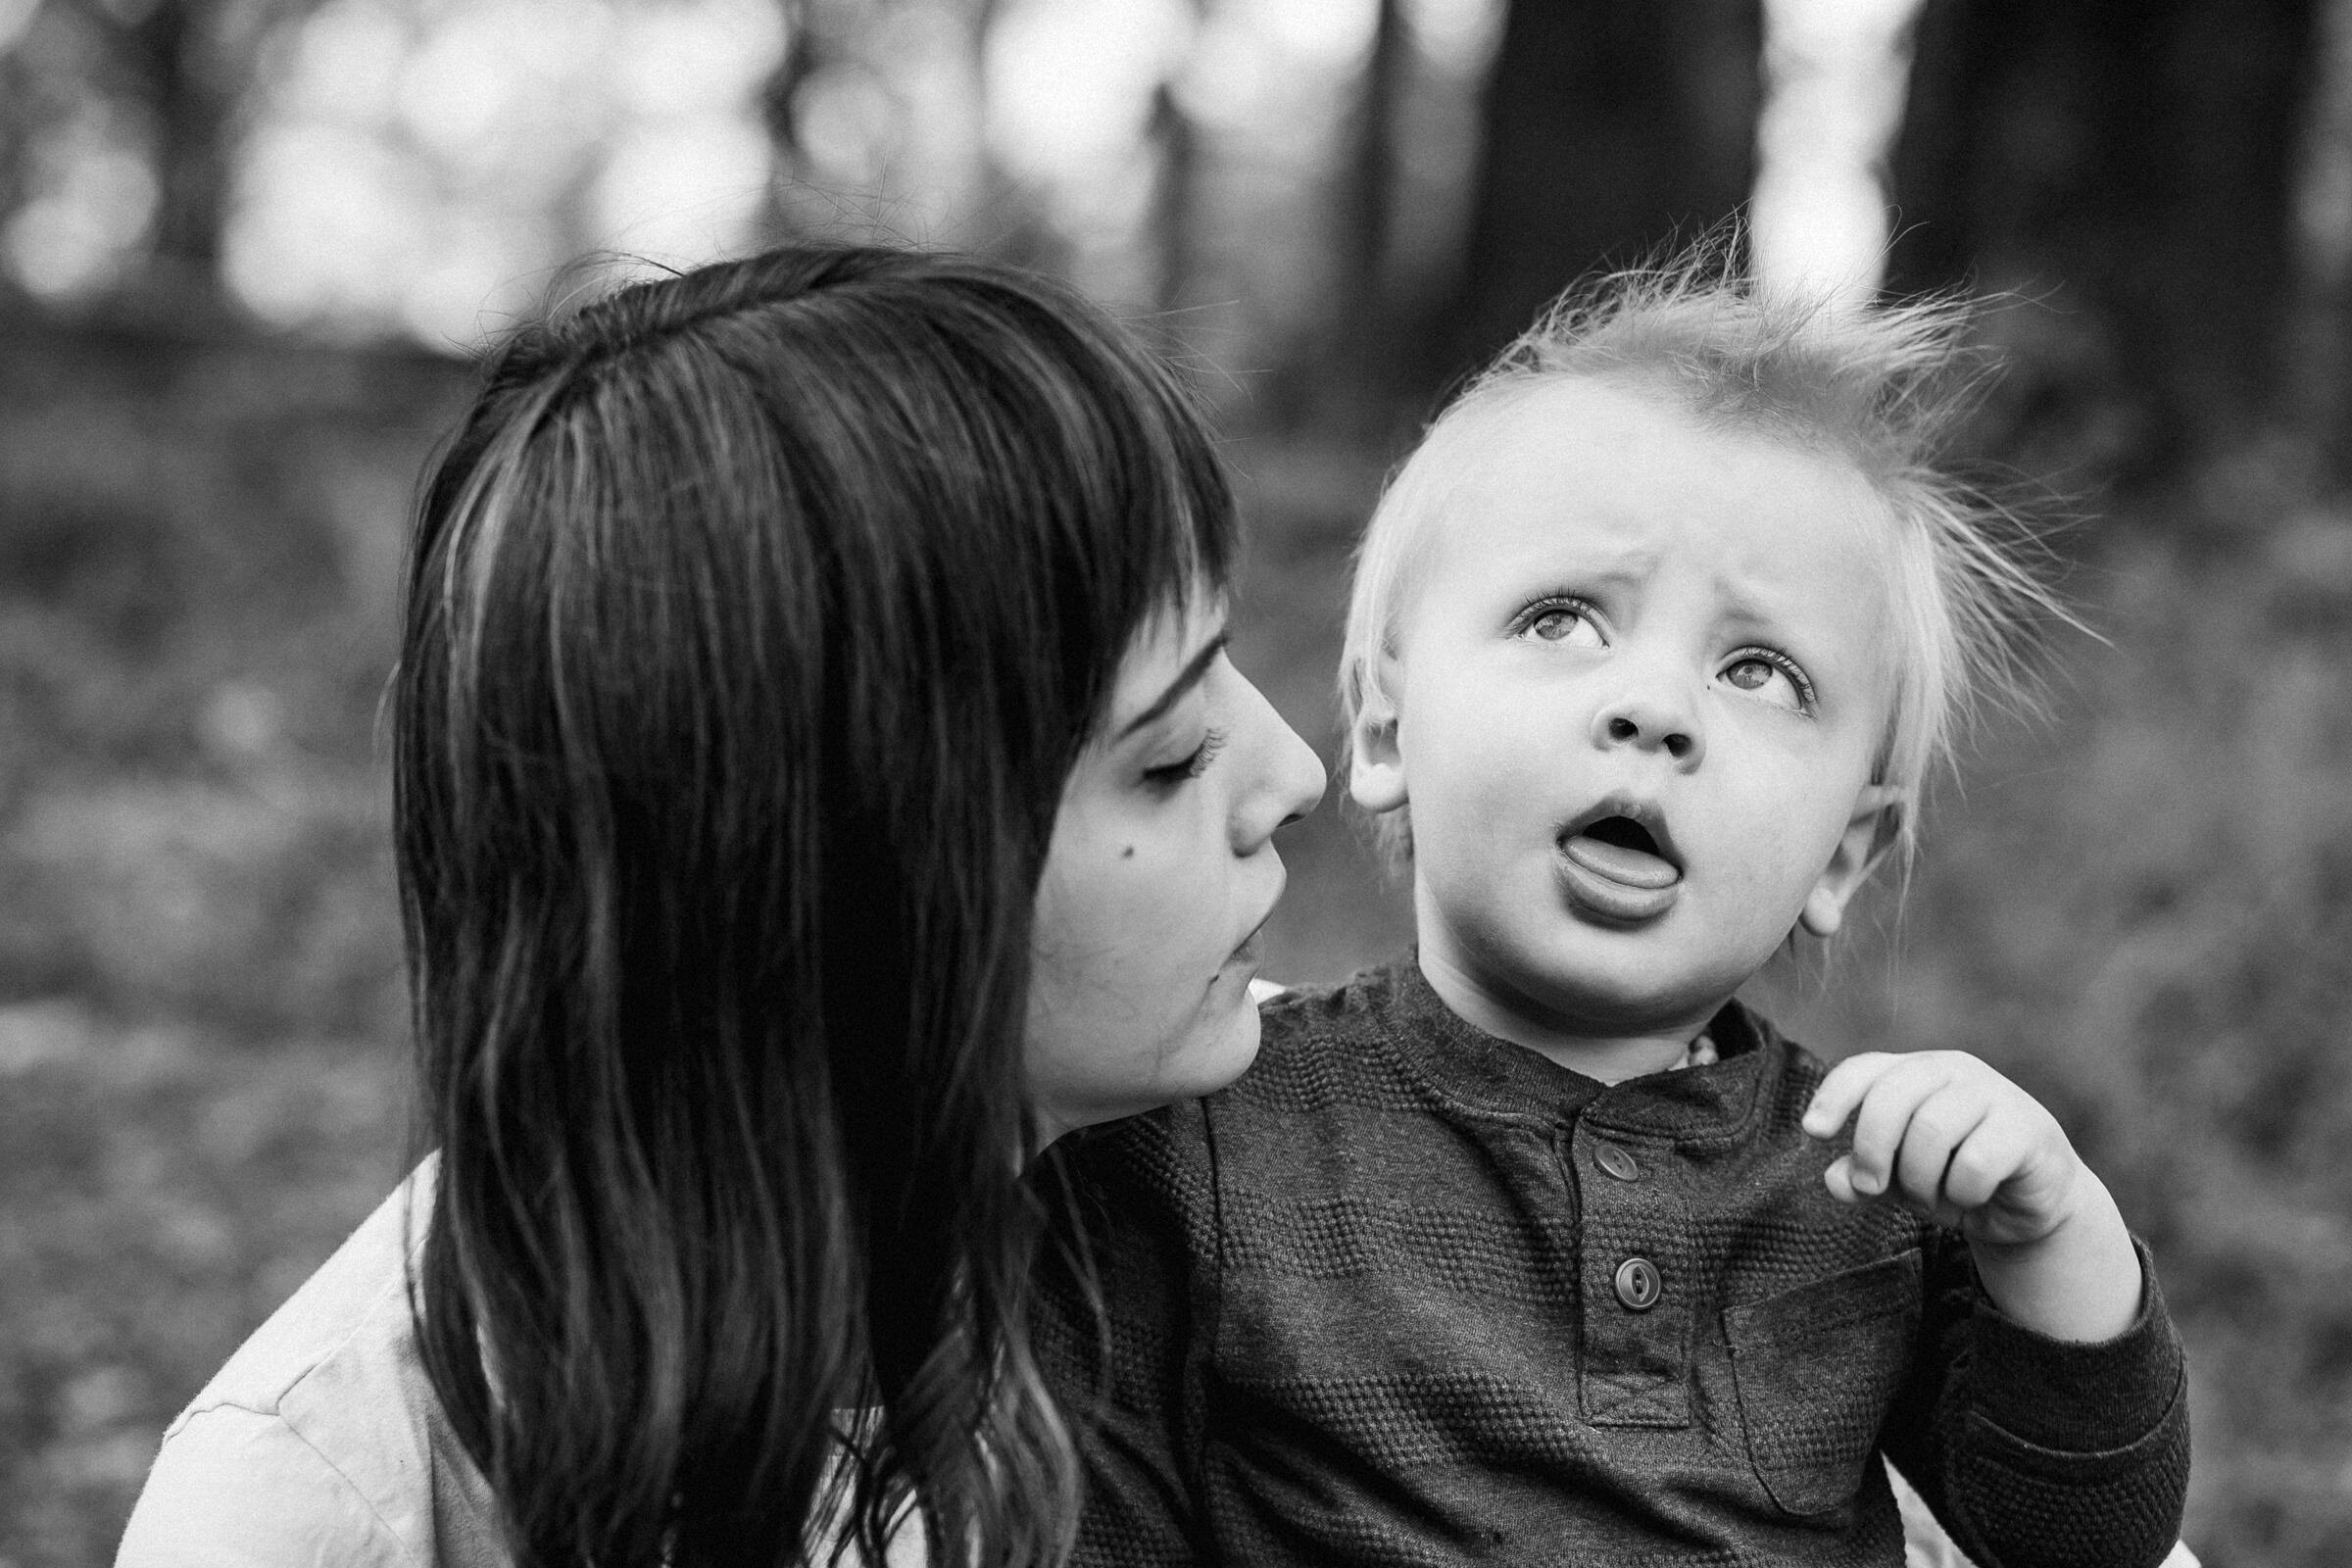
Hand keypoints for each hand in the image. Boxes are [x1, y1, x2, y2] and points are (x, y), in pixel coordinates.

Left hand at [1801, 1050, 2082, 1246]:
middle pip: (1890, 1097)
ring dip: (1919, 1179)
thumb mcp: (1897, 1181)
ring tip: (1929, 1196)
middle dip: (1871, 1150)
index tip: (1814, 1132)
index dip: (1834, 1097)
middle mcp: (1952, 1070)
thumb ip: (1862, 1176)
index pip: (1863, 1069)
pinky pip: (1974, 1162)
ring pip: (1931, 1130)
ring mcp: (1993, 1093)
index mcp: (1913, 1072)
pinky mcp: (2027, 1127)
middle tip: (1871, 1188)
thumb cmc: (1952, 1180)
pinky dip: (1961, 1191)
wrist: (2029, 1205)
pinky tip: (1971, 1195)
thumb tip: (1836, 1180)